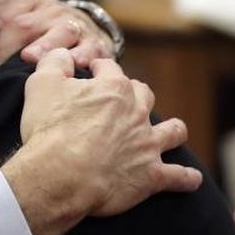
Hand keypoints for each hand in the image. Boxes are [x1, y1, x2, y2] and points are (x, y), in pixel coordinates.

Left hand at [0, 0, 113, 77]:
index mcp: (28, 0)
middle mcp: (51, 10)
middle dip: (2, 47)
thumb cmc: (42, 30)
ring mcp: (74, 25)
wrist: (88, 27)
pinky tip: (76, 62)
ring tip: (31, 57)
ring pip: (60, 32)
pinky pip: (92, 48)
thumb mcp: (20, 20)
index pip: (2, 18)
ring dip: (45, 45)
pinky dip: (84, 55)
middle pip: (24, 25)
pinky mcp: (96, 42)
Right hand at [0, 49, 201, 234]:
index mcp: (114, 88)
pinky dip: (186, 178)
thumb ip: (54, 63)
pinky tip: (191, 179)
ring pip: (172, 131)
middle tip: (124, 101)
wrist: (62, 175)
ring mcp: (148, 144)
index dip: (99, 69)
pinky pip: (178, 176)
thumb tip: (63, 55)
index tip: (91, 71)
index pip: (109, 69)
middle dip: (136, 95)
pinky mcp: (151, 176)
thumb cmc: (50, 129)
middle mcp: (137, 112)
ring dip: (172, 130)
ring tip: (170, 131)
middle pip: (145, 95)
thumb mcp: (42, 85)